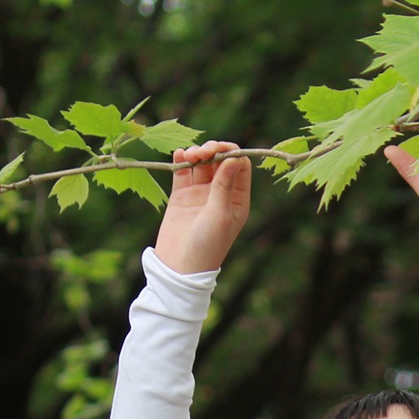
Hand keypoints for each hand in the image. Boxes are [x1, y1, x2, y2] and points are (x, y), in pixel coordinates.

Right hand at [155, 140, 251, 273]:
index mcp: (238, 200)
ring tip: (188, 155)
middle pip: (220, 160)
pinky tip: (179, 154)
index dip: (231, 153)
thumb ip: (224, 186)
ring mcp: (200, 194)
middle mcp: (221, 194)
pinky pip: (183, 171)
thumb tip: (234, 157)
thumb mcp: (220, 215)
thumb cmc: (207, 245)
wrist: (180, 267)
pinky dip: (181, 160)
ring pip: (201, 163)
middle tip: (202, 152)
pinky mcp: (181, 195)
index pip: (240, 166)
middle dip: (212, 150)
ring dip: (196, 153)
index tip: (219, 151)